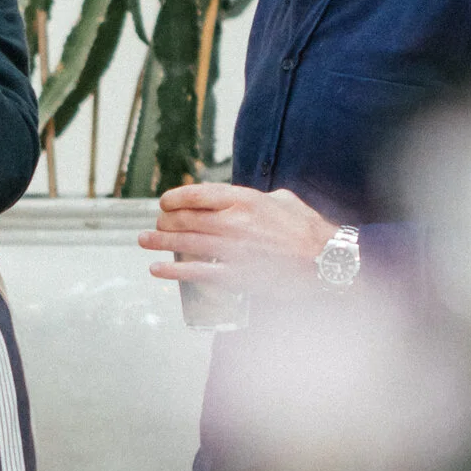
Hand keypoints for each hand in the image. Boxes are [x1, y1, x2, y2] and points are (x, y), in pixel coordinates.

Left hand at [138, 183, 336, 288]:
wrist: (327, 262)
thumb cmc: (309, 230)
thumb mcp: (284, 200)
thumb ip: (258, 198)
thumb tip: (242, 199)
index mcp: (245, 199)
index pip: (197, 194)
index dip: (174, 198)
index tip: (165, 202)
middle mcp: (234, 222)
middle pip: (185, 218)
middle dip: (165, 221)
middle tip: (156, 225)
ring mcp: (233, 250)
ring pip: (184, 243)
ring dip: (159, 242)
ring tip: (144, 241)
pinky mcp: (236, 276)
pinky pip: (196, 273)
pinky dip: (172, 271)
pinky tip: (157, 270)